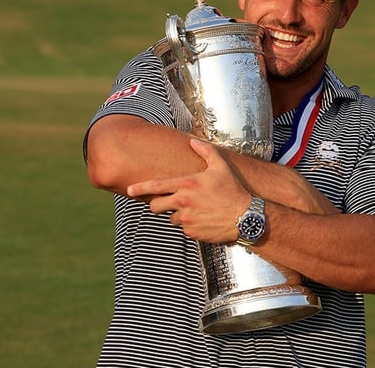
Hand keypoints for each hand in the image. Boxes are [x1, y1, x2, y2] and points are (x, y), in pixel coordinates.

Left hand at [127, 139, 251, 242]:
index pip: (156, 186)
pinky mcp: (192, 232)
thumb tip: (193, 141)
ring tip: (196, 210)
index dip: (140, 188)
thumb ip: (205, 151)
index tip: (129, 190)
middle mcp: (183, 202)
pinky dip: (190, 225)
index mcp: (187, 184)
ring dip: (178, 215)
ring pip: (171, 218)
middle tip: (166, 203)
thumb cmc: (233, 189)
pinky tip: (204, 219)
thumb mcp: (221, 166)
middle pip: (156, 206)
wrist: (245, 216)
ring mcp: (187, 219)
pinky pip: (184, 229)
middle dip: (157, 205)